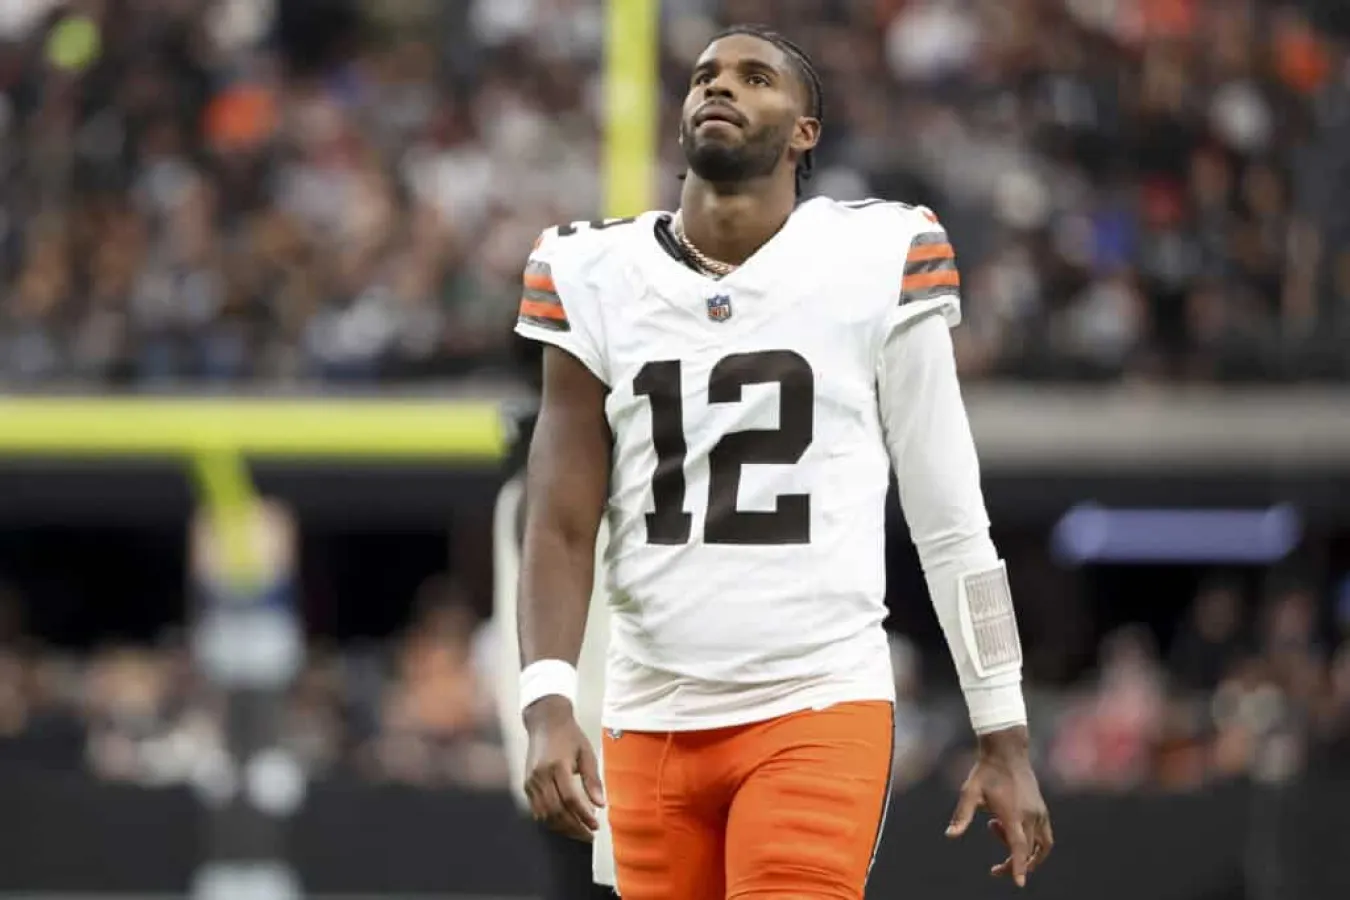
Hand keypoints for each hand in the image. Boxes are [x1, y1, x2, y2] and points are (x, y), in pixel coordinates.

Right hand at [523, 695, 604, 841]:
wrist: (545, 722)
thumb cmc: (569, 736)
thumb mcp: (587, 753)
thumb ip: (593, 780)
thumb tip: (601, 804)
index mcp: (557, 766)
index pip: (570, 799)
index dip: (583, 816)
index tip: (595, 826)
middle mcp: (541, 775)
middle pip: (556, 811)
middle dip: (573, 827)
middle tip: (588, 835)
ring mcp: (531, 781)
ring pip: (545, 814)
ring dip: (562, 828)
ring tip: (578, 832)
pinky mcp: (526, 784)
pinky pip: (536, 809)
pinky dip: (550, 820)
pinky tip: (563, 823)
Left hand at [946, 726, 1052, 886]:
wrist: (1007, 751)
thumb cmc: (985, 771)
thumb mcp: (970, 792)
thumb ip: (961, 815)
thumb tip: (949, 835)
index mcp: (1013, 813)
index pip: (1018, 846)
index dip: (1018, 866)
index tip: (1019, 884)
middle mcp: (1030, 815)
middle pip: (1027, 852)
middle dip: (1013, 865)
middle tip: (994, 869)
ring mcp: (1040, 813)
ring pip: (1041, 847)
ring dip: (1025, 854)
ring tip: (997, 833)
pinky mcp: (1042, 810)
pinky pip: (1044, 837)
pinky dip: (1033, 845)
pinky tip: (1009, 829)